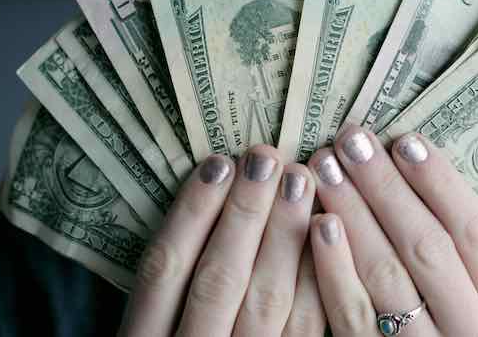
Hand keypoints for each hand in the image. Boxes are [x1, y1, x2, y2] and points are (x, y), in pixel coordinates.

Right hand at [118, 144, 325, 336]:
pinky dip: (314, 280)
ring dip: (284, 237)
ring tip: (300, 181)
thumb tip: (215, 186)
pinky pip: (304, 330)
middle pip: (218, 278)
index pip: (163, 269)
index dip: (191, 213)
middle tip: (267, 157)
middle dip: (245, 213)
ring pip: (265, 302)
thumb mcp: (153, 328)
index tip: (217, 163)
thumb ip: (173, 280)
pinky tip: (324, 233)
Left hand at [307, 124, 477, 335]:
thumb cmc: (445, 327)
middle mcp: (472, 333)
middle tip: (353, 141)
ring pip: (386, 274)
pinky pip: (351, 312)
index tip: (405, 140)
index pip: (477, 233)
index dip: (440, 182)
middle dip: (386, 187)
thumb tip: (405, 161)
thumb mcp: (471, 298)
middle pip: (428, 247)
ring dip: (353, 212)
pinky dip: (333, 264)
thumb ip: (452, 249)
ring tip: (328, 169)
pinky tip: (319, 224)